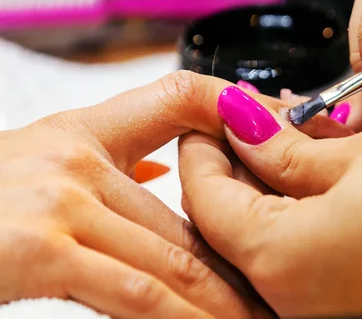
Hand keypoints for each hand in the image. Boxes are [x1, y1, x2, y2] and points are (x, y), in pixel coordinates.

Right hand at [0, 71, 350, 317]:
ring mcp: (61, 202)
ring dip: (228, 299)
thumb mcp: (40, 163)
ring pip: (176, 259)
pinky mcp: (40, 248)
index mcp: (83, 132)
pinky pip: (134, 294)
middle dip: (246, 258)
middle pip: (194, 215)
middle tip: (290, 284)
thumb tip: (161, 175)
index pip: (180, 96)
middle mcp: (78, 159)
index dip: (239, 105)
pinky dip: (180, 317)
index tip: (286, 136)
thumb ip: (107, 166)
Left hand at [179, 87, 361, 316]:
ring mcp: (320, 306)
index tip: (209, 113)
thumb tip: (240, 124)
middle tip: (251, 119)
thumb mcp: (356, 154)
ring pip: (265, 237)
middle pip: (230, 221)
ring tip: (288, 137)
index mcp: (280, 259)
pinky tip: (315, 175)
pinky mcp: (347, 302)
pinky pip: (300, 255)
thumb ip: (284, 147)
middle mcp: (292, 299)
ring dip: (268, 184)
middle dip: (236, 163)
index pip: (206, 199)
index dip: (202, 147)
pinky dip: (297, 213)